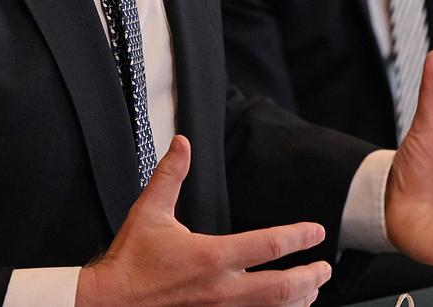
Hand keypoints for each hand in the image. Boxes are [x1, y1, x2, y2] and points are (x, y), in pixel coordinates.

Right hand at [76, 135, 330, 305]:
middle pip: (282, 289)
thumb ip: (170, 175)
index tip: (317, 231)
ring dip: (298, 301)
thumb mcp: (149, 211)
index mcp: (211, 257)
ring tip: (311, 291)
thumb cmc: (131, 261)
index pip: (268, 245)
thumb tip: (183, 143)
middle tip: (324, 268)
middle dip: (310, 278)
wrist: (108, 305)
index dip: (298, 237)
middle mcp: (221, 291)